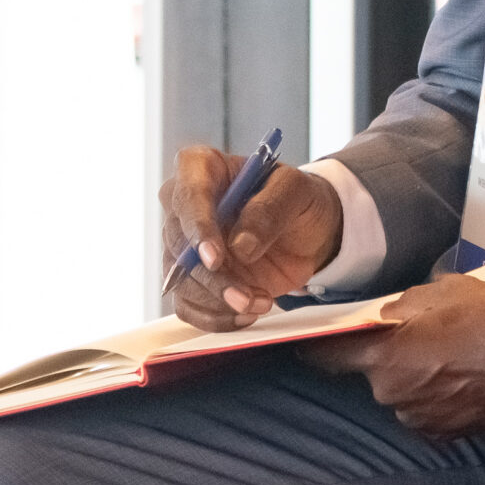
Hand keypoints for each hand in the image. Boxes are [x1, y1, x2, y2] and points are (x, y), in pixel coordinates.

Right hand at [158, 145, 342, 331]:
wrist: (305, 231)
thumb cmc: (295, 198)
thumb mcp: (295, 191)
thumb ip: (270, 210)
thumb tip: (241, 246)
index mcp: (203, 168)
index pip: (188, 193)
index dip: (197, 226)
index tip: (215, 258)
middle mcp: (186, 206)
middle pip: (179, 244)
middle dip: (212, 277)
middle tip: (245, 296)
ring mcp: (186, 245)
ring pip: (181, 280)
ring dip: (218, 300)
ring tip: (260, 302)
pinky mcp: (194, 279)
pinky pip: (188, 305)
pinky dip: (216, 317)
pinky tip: (246, 313)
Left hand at [300, 272, 484, 437]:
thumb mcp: (445, 290)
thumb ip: (402, 304)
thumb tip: (382, 314)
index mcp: (387, 356)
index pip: (328, 355)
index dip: (315, 343)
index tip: (305, 337)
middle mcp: (393, 394)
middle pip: (371, 370)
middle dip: (386, 351)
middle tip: (419, 331)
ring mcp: (417, 418)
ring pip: (398, 389)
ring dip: (412, 373)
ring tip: (449, 352)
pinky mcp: (441, 433)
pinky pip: (423, 406)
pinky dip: (433, 391)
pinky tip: (461, 373)